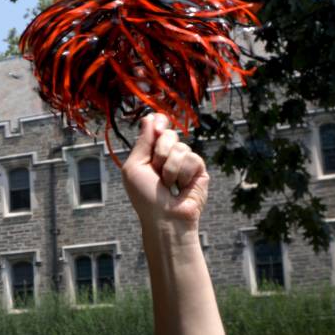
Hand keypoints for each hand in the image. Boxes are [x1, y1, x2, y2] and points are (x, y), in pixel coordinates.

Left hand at [122, 113, 209, 230]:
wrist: (165, 217)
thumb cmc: (145, 196)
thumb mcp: (135, 166)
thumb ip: (142, 142)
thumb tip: (149, 117)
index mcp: (150, 153)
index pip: (157, 128)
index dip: (158, 122)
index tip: (157, 125)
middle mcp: (167, 155)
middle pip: (169, 133)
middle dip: (160, 150)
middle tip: (156, 169)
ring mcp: (184, 162)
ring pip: (181, 147)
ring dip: (170, 167)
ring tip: (168, 184)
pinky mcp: (199, 170)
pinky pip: (193, 158)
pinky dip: (183, 173)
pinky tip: (181, 186)